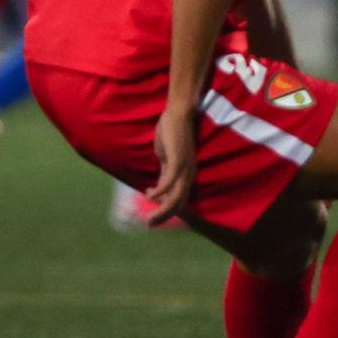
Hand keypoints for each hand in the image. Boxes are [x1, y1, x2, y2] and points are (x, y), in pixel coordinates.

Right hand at [148, 103, 199, 225]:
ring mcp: (185, 167)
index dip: (165, 212)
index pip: (178, 200)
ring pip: (176, 197)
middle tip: (149, 224)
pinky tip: (149, 193)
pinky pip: (170, 181)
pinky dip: (160, 191)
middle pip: (178, 203)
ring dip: (162, 209)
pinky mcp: (178, 159)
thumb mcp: (166, 160)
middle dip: (163, 216)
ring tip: (149, 217)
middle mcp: (189, 174)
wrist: (178, 114)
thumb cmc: (172, 135)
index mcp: (185, 175)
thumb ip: (164, 174)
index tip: (151, 220)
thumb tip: (157, 190)